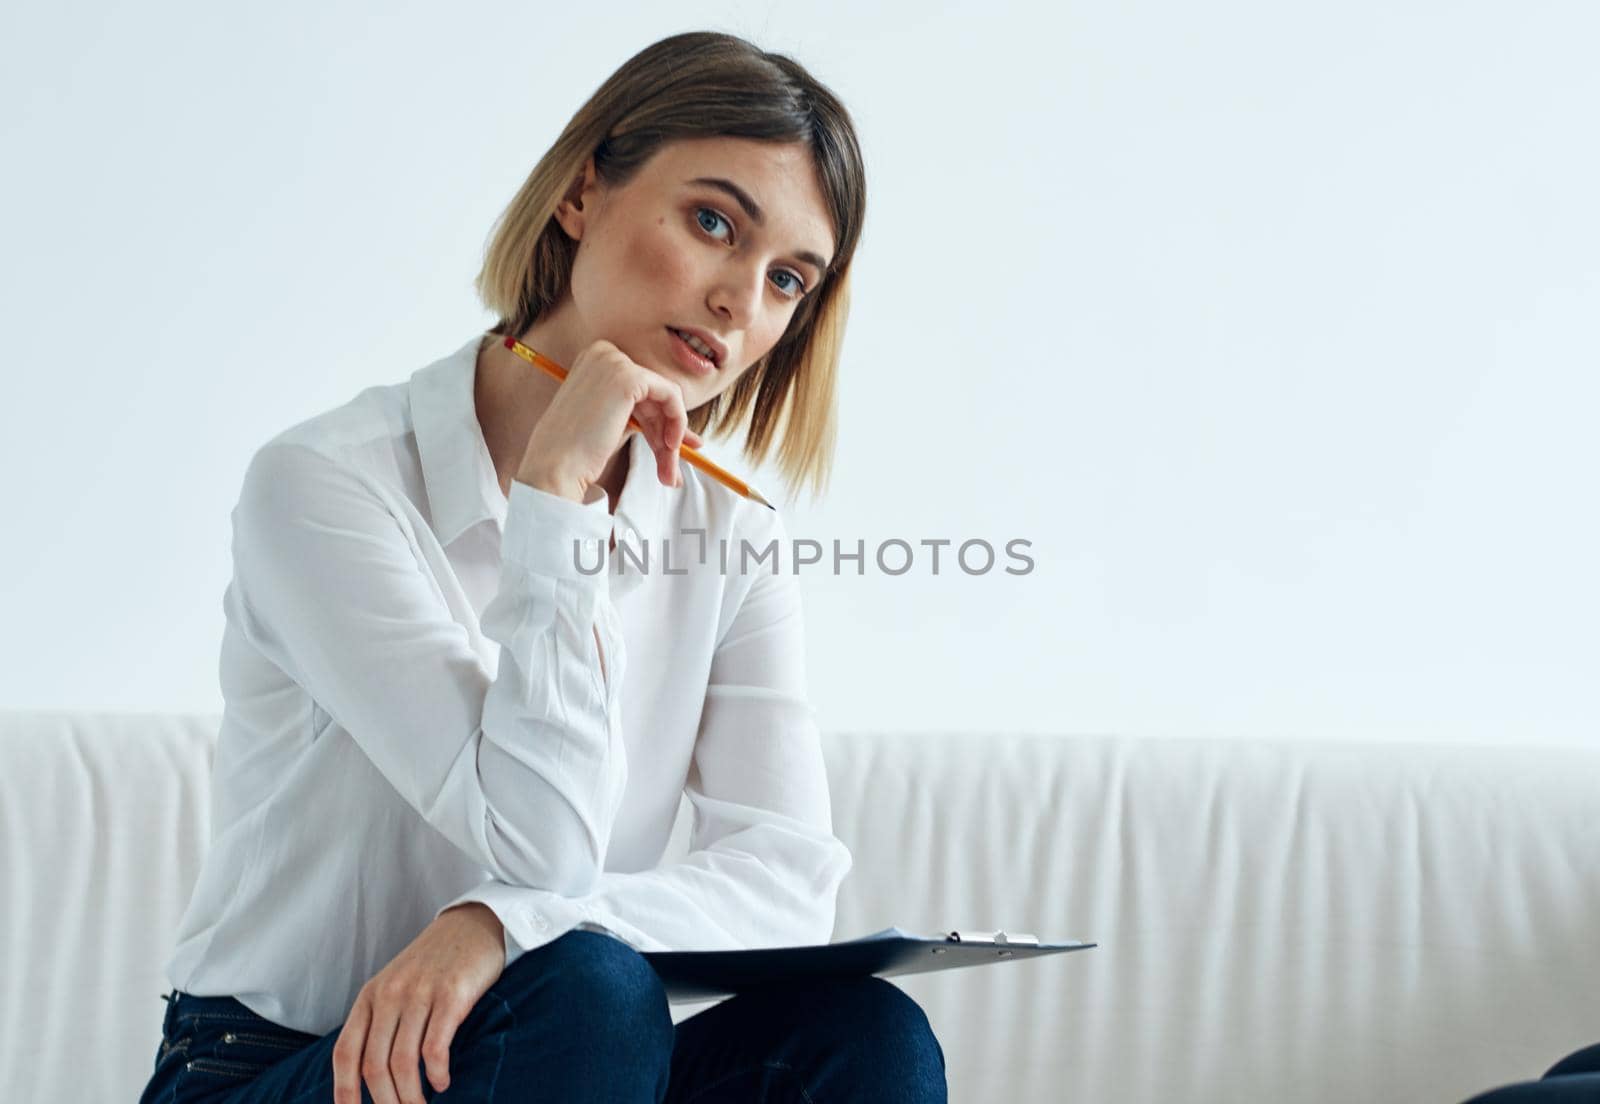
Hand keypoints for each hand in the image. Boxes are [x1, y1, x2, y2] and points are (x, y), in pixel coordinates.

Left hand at [332, 902, 505, 1103]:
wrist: (474, 924)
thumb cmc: (435, 962)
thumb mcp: (397, 984)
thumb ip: (381, 1020)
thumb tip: (369, 1073)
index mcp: (371, 996)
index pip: (345, 1051)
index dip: (344, 1090)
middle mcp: (390, 994)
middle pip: (374, 1065)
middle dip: (385, 1102)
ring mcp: (421, 993)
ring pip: (403, 1062)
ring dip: (411, 1097)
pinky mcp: (452, 994)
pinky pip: (435, 1047)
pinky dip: (436, 1073)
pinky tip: (443, 1082)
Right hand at [515, 338, 703, 501]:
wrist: (556, 467)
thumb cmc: (578, 453)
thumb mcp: (615, 426)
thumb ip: (646, 419)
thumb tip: (689, 436)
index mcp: (593, 360)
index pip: (640, 388)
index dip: (658, 421)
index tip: (668, 450)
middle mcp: (602, 352)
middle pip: (654, 393)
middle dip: (667, 433)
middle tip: (670, 472)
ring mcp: (614, 361)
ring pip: (666, 397)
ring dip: (672, 438)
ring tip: (669, 474)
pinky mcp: (629, 377)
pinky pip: (672, 395)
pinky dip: (677, 422)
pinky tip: (670, 447)